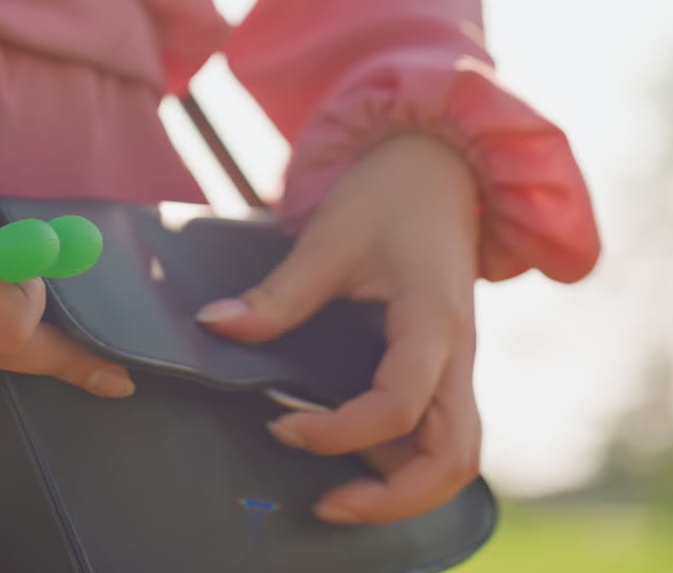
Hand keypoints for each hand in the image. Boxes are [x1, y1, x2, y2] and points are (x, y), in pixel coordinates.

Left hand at [197, 134, 481, 524]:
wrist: (439, 168)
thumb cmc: (389, 195)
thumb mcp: (330, 236)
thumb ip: (278, 294)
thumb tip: (214, 327)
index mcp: (432, 318)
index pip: (399, 404)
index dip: (340, 431)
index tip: (280, 426)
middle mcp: (457, 352)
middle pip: (454, 456)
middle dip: (394, 496)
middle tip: (327, 504)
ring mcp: (458, 364)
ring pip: (458, 455)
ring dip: (406, 489)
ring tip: (339, 494)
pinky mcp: (446, 366)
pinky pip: (443, 434)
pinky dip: (407, 463)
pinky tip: (356, 459)